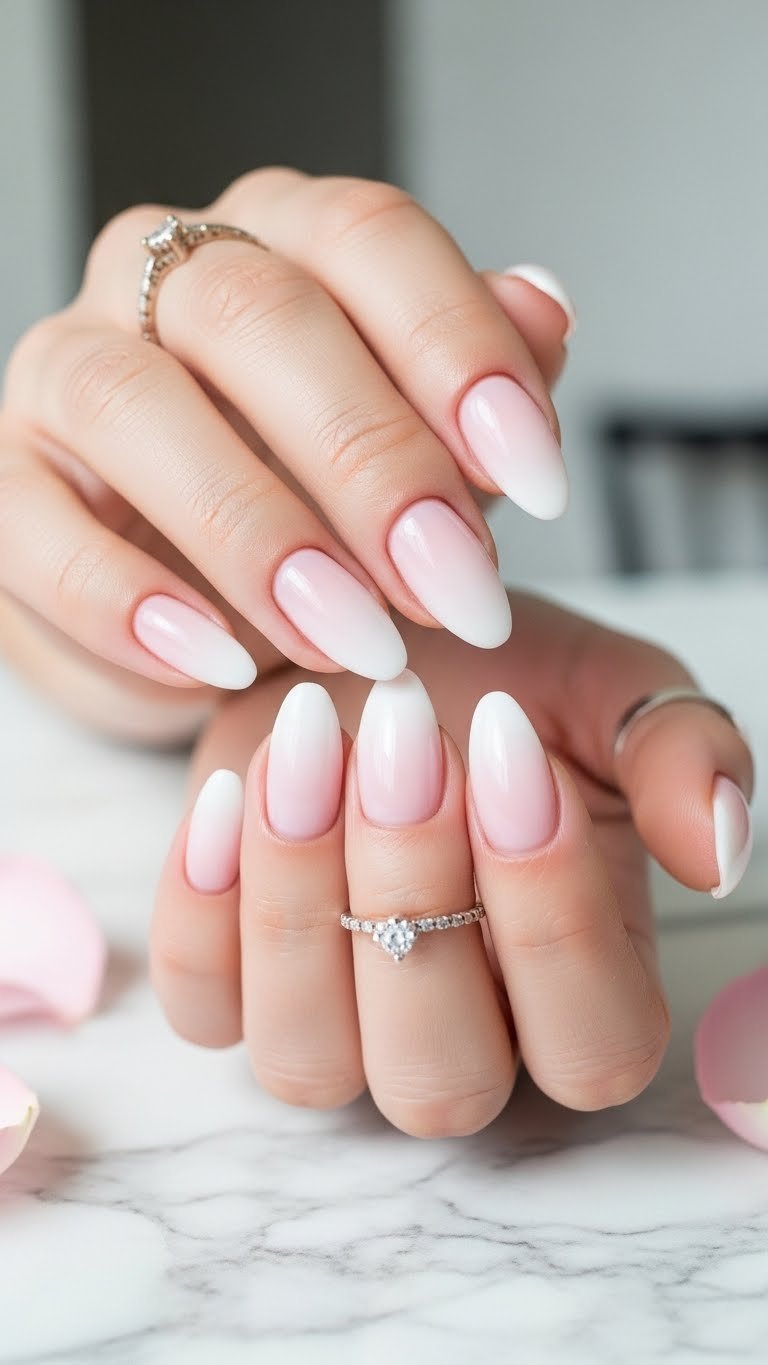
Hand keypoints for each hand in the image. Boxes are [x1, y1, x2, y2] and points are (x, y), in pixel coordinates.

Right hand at [0, 169, 570, 734]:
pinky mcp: (6, 480)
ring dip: (257, 534)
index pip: (370, 239)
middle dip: (370, 457)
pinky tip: (220, 662)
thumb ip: (475, 386)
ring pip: (137, 406)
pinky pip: (39, 528)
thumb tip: (541, 314)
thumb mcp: (419, 450)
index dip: (458, 348)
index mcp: (283, 242)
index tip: (538, 476)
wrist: (183, 594)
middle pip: (259, 315)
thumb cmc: (311, 502)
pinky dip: (132, 605)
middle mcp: (164, 278)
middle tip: (451, 583)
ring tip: (351, 639)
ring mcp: (69, 371)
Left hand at [149, 595, 752, 1135]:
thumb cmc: (499, 682)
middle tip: (401, 734)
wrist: (370, 647)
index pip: (591, 1041)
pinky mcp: (227, 989)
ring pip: (307, 1061)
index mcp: (581, 991)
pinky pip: (200, 1005)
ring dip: (300, 896)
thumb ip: (679, 758)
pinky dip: (200, 902)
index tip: (508, 749)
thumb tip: (717, 845)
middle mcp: (458, 1040)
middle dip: (413, 895)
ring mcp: (331, 1030)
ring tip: (305, 741)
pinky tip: (232, 783)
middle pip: (440, 1074)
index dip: (553, 917)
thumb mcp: (607, 691)